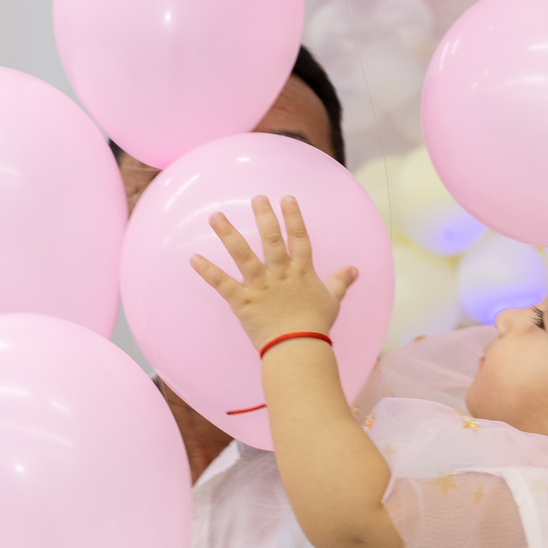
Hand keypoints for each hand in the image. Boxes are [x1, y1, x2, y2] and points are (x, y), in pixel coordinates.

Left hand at [191, 196, 356, 352]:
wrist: (298, 349)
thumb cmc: (315, 327)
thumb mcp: (332, 301)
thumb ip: (340, 282)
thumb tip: (354, 269)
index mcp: (301, 272)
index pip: (299, 238)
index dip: (293, 217)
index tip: (287, 198)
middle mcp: (280, 274)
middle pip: (271, 239)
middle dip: (264, 217)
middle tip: (256, 198)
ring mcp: (260, 287)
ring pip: (243, 255)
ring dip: (229, 234)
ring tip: (215, 217)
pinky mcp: (243, 302)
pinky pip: (223, 284)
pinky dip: (208, 271)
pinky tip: (193, 258)